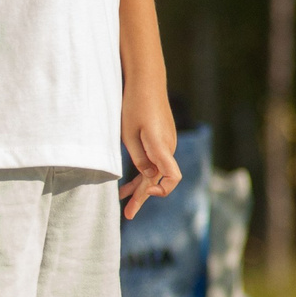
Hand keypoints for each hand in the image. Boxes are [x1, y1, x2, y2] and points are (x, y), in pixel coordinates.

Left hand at [119, 85, 180, 220]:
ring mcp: (167, 144)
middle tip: (127, 215)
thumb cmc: (134, 106)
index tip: (145, 194)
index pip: (172, 178)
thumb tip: (147, 178)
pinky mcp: (162, 140)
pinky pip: (155, 162)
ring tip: (123, 199)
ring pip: (156, 172)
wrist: (147, 82)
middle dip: (142, 198)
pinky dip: (143, 173)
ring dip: (140, 186)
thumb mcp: (129, 133)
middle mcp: (169, 148)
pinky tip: (129, 182)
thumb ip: (139, 158)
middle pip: (160, 180)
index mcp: (162, 147)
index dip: (160, 191)